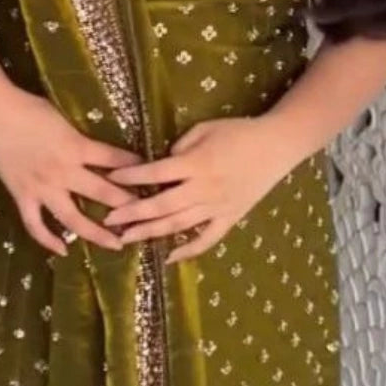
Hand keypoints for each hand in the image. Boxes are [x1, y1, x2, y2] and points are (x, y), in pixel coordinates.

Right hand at [0, 85, 143, 256]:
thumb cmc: (31, 108)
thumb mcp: (64, 119)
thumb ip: (81, 138)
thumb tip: (97, 149)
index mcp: (77, 147)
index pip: (115, 160)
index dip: (136, 169)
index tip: (153, 177)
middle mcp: (64, 171)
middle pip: (103, 191)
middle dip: (127, 204)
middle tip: (146, 216)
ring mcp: (42, 187)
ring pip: (73, 218)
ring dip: (96, 233)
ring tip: (117, 244)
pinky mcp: (23, 196)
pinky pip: (36, 224)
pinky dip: (48, 240)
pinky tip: (63, 250)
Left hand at [104, 116, 295, 263]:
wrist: (276, 146)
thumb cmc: (238, 132)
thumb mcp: (205, 128)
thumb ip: (181, 146)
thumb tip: (162, 162)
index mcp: (197, 164)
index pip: (157, 172)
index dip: (132, 176)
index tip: (111, 178)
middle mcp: (204, 189)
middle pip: (162, 205)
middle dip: (133, 213)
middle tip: (109, 219)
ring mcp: (217, 207)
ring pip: (179, 225)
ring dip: (151, 232)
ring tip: (126, 239)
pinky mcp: (230, 218)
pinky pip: (207, 239)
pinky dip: (188, 251)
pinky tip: (169, 257)